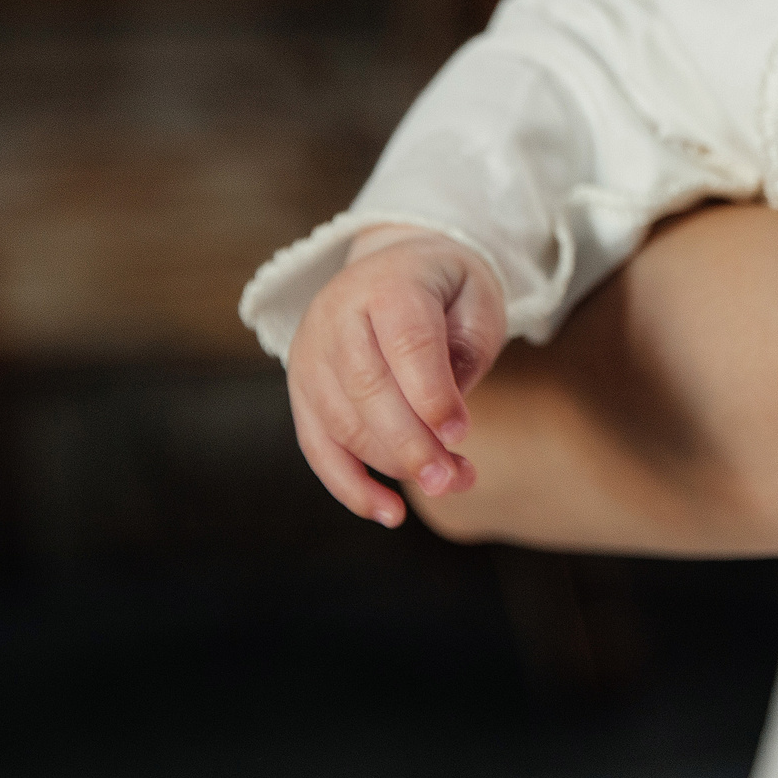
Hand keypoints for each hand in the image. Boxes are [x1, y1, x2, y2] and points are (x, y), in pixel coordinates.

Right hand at [286, 226, 508, 526]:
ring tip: (447, 482)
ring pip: (341, 423)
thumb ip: (467, 350)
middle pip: (367, 389)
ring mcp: (311, 355)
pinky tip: (389, 512)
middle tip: (453, 478)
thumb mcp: (476, 299)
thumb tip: (447, 424)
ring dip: (392, 466)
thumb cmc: (446, 289)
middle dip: (411, 443)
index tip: (461, 434)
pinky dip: (350, 486)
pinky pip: (317, 448)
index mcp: (387, 284)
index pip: (405, 343)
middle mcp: (336, 316)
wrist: (396, 266)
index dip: (432, 393)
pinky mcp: (301, 390)